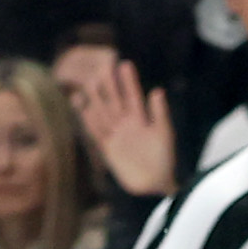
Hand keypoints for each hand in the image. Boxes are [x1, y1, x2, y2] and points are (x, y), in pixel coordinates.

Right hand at [70, 56, 177, 198]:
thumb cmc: (165, 159)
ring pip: (104, 114)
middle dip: (109, 86)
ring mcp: (116, 135)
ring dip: (96, 100)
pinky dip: (90, 121)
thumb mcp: (164, 134)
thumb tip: (157, 90)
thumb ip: (160, 113)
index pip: (133, 96)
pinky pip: (97, 132)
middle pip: (115, 101)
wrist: (154, 184)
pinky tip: (83, 107)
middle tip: (102, 67)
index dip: (129, 81)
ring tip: (88, 84)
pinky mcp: (108, 149)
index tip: (124, 64)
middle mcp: (127, 124)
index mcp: (142, 119)